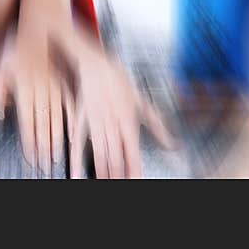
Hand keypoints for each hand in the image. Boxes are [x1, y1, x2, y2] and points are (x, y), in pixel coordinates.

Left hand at [0, 33, 64, 174]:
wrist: (38, 25)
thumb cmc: (15, 48)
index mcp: (24, 86)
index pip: (27, 121)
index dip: (29, 142)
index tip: (31, 158)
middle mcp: (41, 87)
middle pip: (43, 124)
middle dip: (44, 147)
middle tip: (45, 164)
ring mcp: (56, 84)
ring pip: (57, 117)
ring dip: (57, 138)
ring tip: (57, 155)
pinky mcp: (66, 80)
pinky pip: (71, 104)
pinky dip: (73, 120)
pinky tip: (74, 132)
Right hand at [69, 44, 175, 178]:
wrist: (96, 63)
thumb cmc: (119, 81)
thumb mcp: (143, 103)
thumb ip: (158, 127)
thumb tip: (173, 144)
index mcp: (128, 120)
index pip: (132, 153)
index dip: (133, 171)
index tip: (135, 181)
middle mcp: (112, 123)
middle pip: (115, 157)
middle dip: (117, 175)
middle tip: (118, 185)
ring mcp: (95, 122)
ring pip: (99, 153)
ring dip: (101, 171)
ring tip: (104, 183)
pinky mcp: (81, 119)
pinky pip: (77, 143)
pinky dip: (76, 160)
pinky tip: (75, 173)